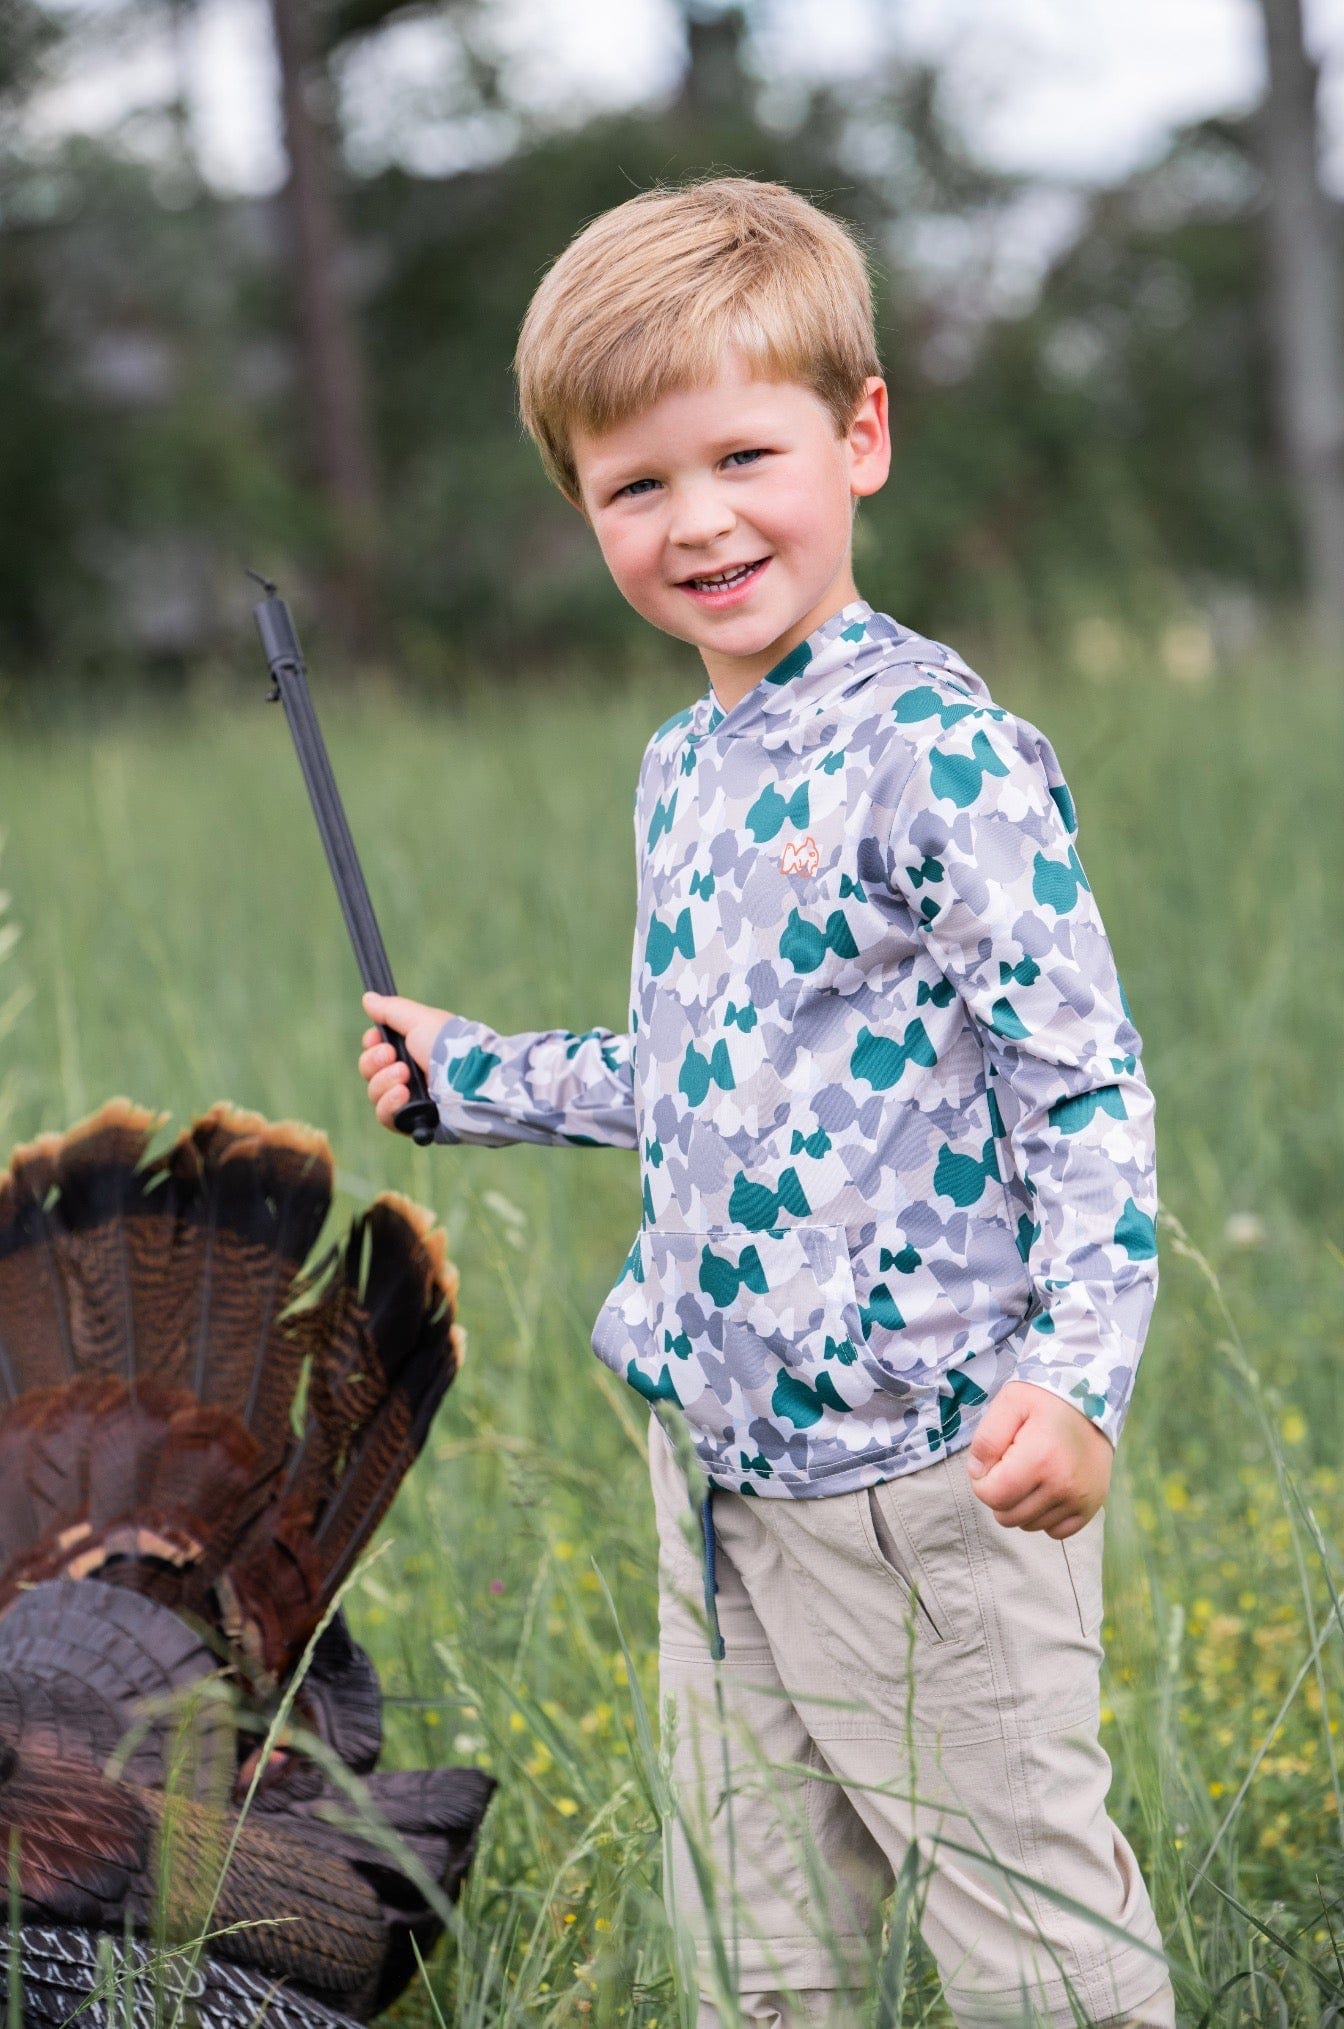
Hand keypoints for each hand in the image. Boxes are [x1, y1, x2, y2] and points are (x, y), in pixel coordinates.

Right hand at [359, 991, 451, 1130]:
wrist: (472, 1078)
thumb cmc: (450, 1045)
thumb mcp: (420, 1020)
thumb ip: (391, 1010)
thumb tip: (368, 998)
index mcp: (411, 1050)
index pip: (375, 1051)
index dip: (371, 1046)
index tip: (378, 1040)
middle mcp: (410, 1075)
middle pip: (370, 1071)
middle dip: (375, 1062)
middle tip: (392, 1056)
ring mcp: (411, 1100)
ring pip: (375, 1094)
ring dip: (383, 1082)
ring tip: (405, 1076)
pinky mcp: (414, 1122)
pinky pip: (386, 1117)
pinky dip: (389, 1105)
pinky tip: (403, 1095)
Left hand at [966, 1380, 1111, 1538]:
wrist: (1093, 1400)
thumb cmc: (1045, 1400)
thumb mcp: (1009, 1403)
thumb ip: (986, 1439)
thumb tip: (978, 1474)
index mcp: (1040, 1458)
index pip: (992, 1496)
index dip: (981, 1482)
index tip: (993, 1462)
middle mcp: (1063, 1485)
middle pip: (1007, 1516)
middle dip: (1000, 1495)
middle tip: (1010, 1468)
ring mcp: (1080, 1500)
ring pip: (1028, 1526)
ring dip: (1021, 1506)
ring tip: (1030, 1475)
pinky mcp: (1090, 1508)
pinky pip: (1054, 1532)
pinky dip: (1044, 1516)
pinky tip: (1046, 1490)